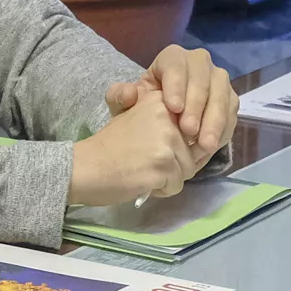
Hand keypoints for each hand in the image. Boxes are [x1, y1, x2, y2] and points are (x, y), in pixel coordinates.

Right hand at [71, 86, 212, 207]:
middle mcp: (168, 115)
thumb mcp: (138, 120)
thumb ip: (170, 124)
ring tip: (142, 172)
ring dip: (168, 178)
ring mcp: (167, 140)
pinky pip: (176, 186)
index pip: (194, 127)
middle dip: (175, 164)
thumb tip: (206, 144)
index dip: (181, 145)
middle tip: (145, 162)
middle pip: (193, 151)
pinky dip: (161, 190)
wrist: (85, 167)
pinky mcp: (164, 165)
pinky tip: (141, 181)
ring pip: (187, 170)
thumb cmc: (108, 147)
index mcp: (162, 100)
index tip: (156, 150)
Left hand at [105, 45, 237, 162]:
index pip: (176, 63)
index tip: (174, 108)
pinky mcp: (228, 99)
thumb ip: (118, 97)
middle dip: (198, 104)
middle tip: (189, 131)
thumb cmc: (141, 108)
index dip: (177, 84)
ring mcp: (216, 80)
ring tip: (204, 144)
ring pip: (223, 92)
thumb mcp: (122, 104)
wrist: (158, 124)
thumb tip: (130, 93)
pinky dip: (224, 127)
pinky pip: (232, 109)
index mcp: (171, 59)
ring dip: (215, 119)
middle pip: (204, 76)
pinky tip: (212, 144)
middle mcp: (197, 63)